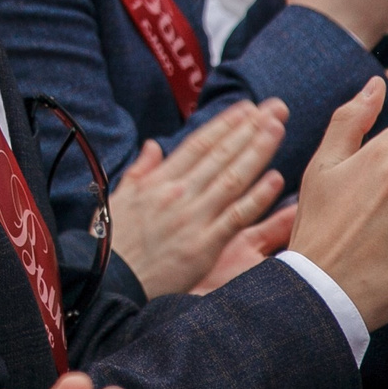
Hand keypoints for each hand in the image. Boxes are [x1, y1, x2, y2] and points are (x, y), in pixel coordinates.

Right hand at [106, 103, 288, 296]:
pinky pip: (235, 216)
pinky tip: (275, 179)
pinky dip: (256, 197)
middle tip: (276, 108)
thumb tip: (153, 146)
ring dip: (258, 151)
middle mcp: (178, 193)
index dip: (225, 123)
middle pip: (221, 154)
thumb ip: (141, 170)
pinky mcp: (203, 245)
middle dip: (251, 128)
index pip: (199, 144)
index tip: (247, 107)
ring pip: (233, 178)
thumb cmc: (112, 242)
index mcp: (159, 181)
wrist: (109, 281)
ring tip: (278, 128)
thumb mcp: (120, 197)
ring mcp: (193, 218)